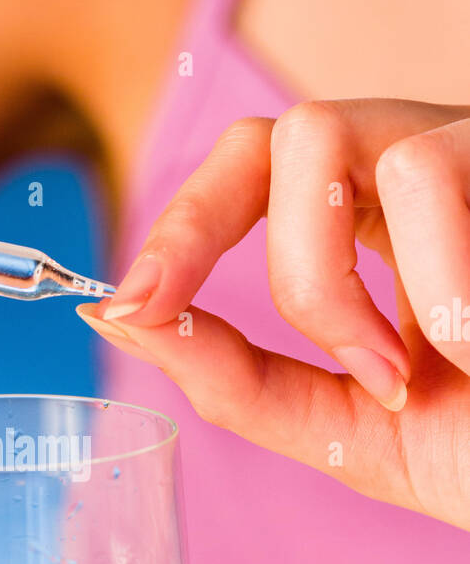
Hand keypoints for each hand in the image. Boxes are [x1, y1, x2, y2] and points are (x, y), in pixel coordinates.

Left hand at [79, 99, 469, 529]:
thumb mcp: (351, 431)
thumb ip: (241, 381)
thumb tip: (124, 321)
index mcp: (377, 229)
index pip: (253, 171)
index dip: (179, 224)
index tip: (126, 303)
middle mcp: (424, 175)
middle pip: (282, 132)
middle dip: (252, 246)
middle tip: (300, 350)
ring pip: (345, 141)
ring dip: (345, 286)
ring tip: (424, 370)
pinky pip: (436, 170)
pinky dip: (441, 282)